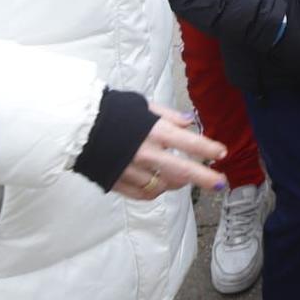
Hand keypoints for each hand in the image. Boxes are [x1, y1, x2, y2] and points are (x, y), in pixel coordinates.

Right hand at [112, 103, 226, 201]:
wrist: (76, 127)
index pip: (188, 143)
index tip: (222, 153)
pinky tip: (160, 184)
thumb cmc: (111, 111)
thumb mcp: (142, 105)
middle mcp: (145, 153)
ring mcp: (131, 171)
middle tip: (220, 183)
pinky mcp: (118, 183)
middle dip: (205, 178)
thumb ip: (168, 116)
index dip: (208, 149)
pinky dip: (156, 191)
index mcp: (152, 131)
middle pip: (182, 171)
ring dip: (177, 182)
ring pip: (164, 185)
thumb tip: (189, 123)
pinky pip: (144, 194)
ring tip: (183, 177)